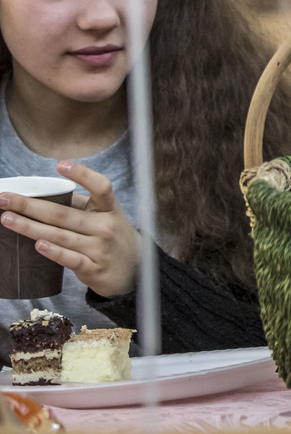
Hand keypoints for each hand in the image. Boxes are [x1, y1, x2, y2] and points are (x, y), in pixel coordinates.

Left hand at [0, 162, 140, 298]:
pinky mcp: (93, 268)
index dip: (82, 174)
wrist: (134, 269)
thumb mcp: (101, 215)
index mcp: (109, 208)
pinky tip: (38, 244)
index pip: (101, 186)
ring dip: (30, 227)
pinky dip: (54, 252)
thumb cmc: (109, 235)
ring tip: (7, 219)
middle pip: (64, 214)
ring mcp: (100, 248)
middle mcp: (106, 226)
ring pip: (60, 235)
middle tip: (5, 198)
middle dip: (30, 205)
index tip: (60, 164)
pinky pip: (70, 259)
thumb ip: (72, 200)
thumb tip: (36, 182)